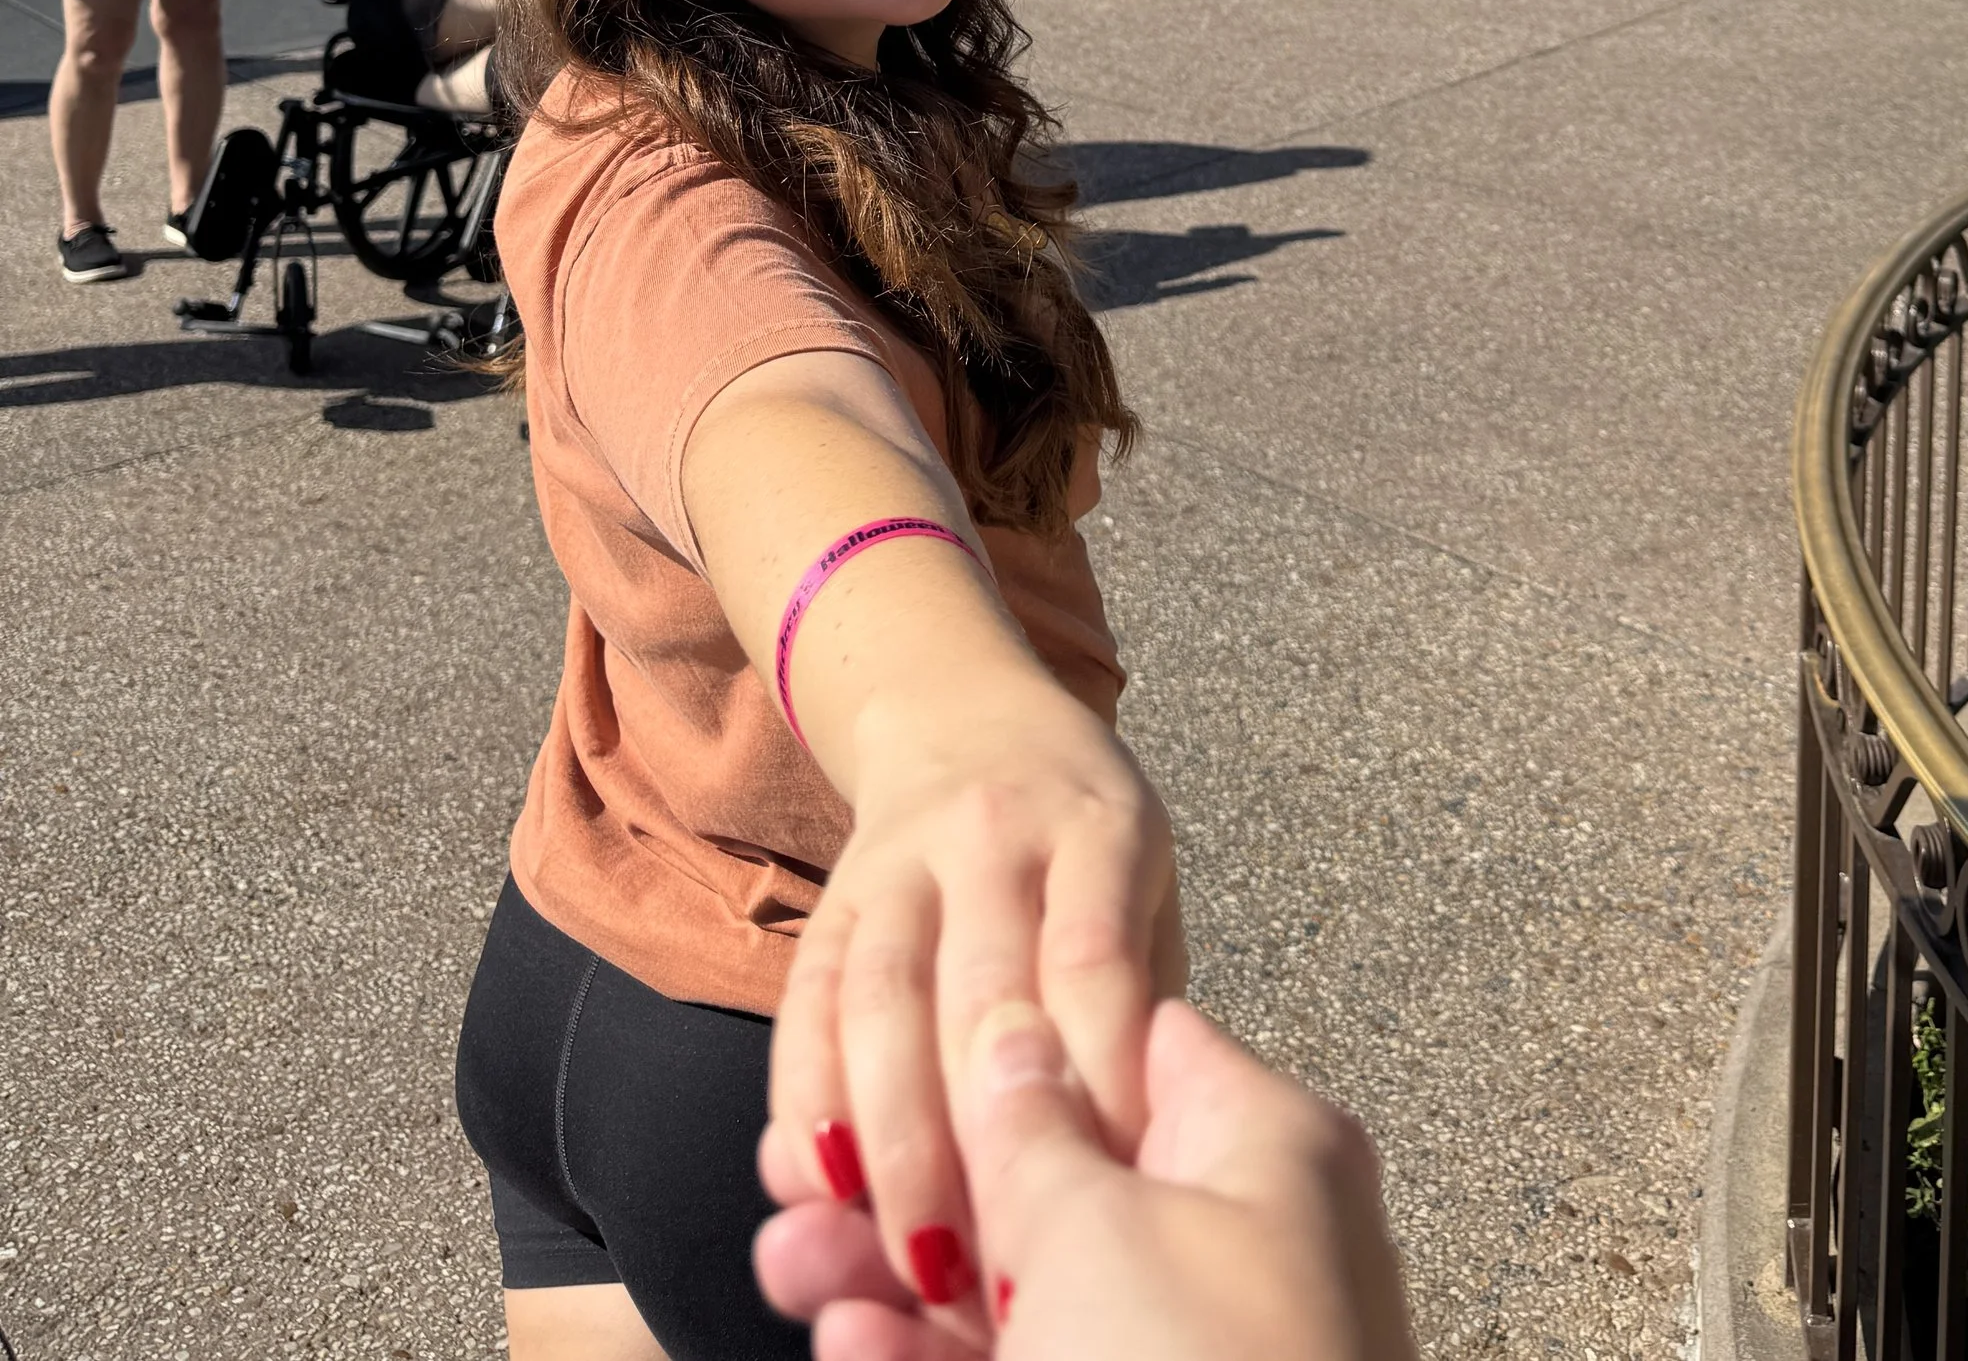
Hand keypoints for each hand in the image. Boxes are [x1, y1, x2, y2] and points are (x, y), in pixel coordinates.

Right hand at [757, 998, 1414, 1360]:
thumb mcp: (1095, 1225)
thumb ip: (1030, 1129)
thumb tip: (1010, 1043)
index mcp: (1262, 1150)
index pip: (1126, 1045)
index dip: (1010, 1040)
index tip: (903, 1049)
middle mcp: (1233, 1248)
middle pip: (1056, 1183)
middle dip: (922, 1177)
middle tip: (815, 1179)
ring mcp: (1176, 1349)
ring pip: (1021, 1294)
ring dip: (897, 1279)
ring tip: (793, 1262)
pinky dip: (923, 1360)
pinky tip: (846, 1342)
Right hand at [767, 678, 1179, 1335]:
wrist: (962, 712)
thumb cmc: (1084, 839)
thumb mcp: (1148, 882)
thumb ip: (1140, 998)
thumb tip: (1144, 1153)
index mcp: (1100, 829)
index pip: (1097, 963)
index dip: (1100, 1082)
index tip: (1110, 1196)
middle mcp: (996, 834)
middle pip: (981, 993)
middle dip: (987, 1142)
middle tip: (1001, 1270)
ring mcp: (902, 861)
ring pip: (882, 1002)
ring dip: (890, 1141)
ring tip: (907, 1261)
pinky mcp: (832, 898)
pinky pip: (809, 1002)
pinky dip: (805, 1100)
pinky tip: (814, 1185)